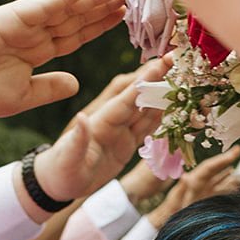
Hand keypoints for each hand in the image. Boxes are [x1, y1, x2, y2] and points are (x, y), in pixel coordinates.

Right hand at [0, 0, 124, 119]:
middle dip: (102, 7)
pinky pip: (41, 6)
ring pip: (65, 8)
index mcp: (38, 51)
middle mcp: (35, 33)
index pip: (76, 36)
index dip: (99, 27)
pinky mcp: (11, 18)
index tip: (122, 19)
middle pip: (76, 18)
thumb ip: (51, 87)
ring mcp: (24, 23)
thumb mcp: (24, 96)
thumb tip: (77, 84)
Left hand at [26, 60, 166, 213]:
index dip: (144, 82)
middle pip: (139, 96)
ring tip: (182, 77)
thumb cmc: (60, 172)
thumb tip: (82, 118)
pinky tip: (173, 105)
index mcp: (100, 121)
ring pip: (145, 109)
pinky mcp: (125, 143)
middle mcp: (112, 121)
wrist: (57, 182)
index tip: (161, 63)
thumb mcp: (67, 160)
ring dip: (163, 94)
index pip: (126, 99)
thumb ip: (76, 140)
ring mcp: (120, 131)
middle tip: (177, 57)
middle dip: (156, 77)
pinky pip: (145, 126)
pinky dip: (160, 115)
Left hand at [147, 147, 239, 229]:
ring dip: (228, 169)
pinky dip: (229, 183)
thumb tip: (185, 176)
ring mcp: (206, 191)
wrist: (173, 223)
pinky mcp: (210, 199)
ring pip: (220, 177)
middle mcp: (201, 184)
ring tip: (239, 160)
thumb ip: (179, 189)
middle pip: (215, 168)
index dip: (222, 159)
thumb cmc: (172, 214)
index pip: (209, 167)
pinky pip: (221, 189)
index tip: (235, 151)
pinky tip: (236, 178)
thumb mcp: (174, 202)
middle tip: (238, 149)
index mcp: (194, 182)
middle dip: (226, 159)